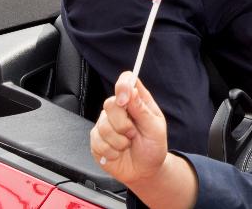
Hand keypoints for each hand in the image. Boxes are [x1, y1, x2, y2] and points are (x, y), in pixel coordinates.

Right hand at [90, 72, 169, 187]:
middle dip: (123, 124)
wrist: (144, 171)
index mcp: (137, 101)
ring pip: (103, 125)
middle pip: (110, 104)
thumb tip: (131, 91)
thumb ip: (142, 110)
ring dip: (119, 141)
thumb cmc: (153, 147)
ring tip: (127, 145)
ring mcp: (106, 123)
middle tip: (133, 134)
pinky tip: (118, 153)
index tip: (124, 100)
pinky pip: (97, 141)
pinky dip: (111, 151)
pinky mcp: (97, 139)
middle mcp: (120, 109)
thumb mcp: (155, 129)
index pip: (126, 80)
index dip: (123, 85)